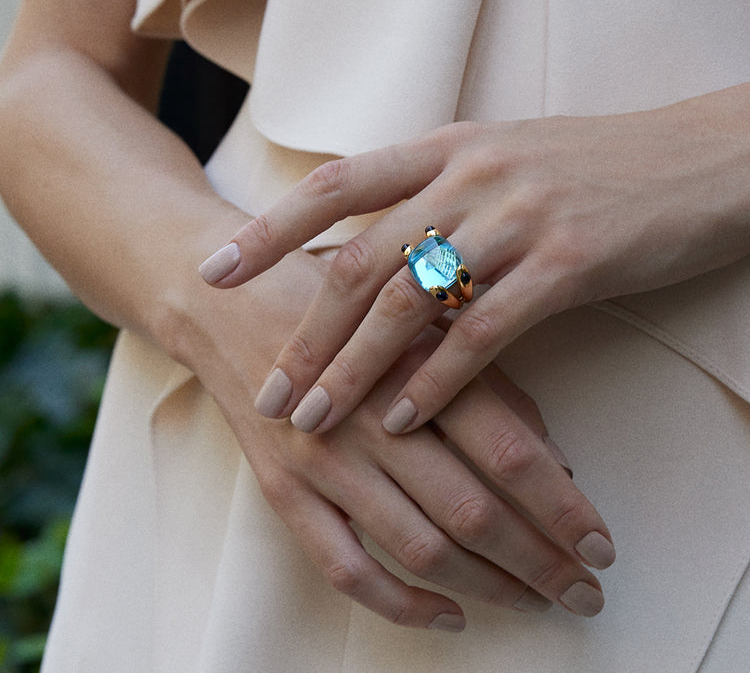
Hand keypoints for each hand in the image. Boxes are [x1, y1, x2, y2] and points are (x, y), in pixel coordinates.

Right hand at [183, 251, 613, 628]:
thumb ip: (483, 377)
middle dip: (540, 561)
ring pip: (419, 545)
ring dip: (487, 585)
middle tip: (586, 591)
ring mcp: (321, 459)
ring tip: (534, 602)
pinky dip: (400, 603)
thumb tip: (551, 455)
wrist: (229, 306)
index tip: (602, 543)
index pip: (507, 450)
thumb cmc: (336, 303)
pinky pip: (344, 565)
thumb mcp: (417, 314)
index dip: (562, 507)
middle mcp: (369, 417)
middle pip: (472, 509)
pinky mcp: (282, 489)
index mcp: (413, 364)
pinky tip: (448, 617)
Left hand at [200, 86, 749, 432]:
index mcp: (444, 148)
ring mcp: (517, 218)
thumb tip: (364, 248)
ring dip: (354, 369)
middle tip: (268, 391)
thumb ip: (430, 195)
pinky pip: (483, 333)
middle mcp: (469, 176)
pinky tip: (404, 419)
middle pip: (359, 261)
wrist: (696, 162)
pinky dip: (436, 381)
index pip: (335, 186)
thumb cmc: (586, 167)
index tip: (216, 274)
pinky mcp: (567, 264)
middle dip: (306, 334)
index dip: (268, 230)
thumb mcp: (496, 161)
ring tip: (317, 420)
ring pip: (410, 302)